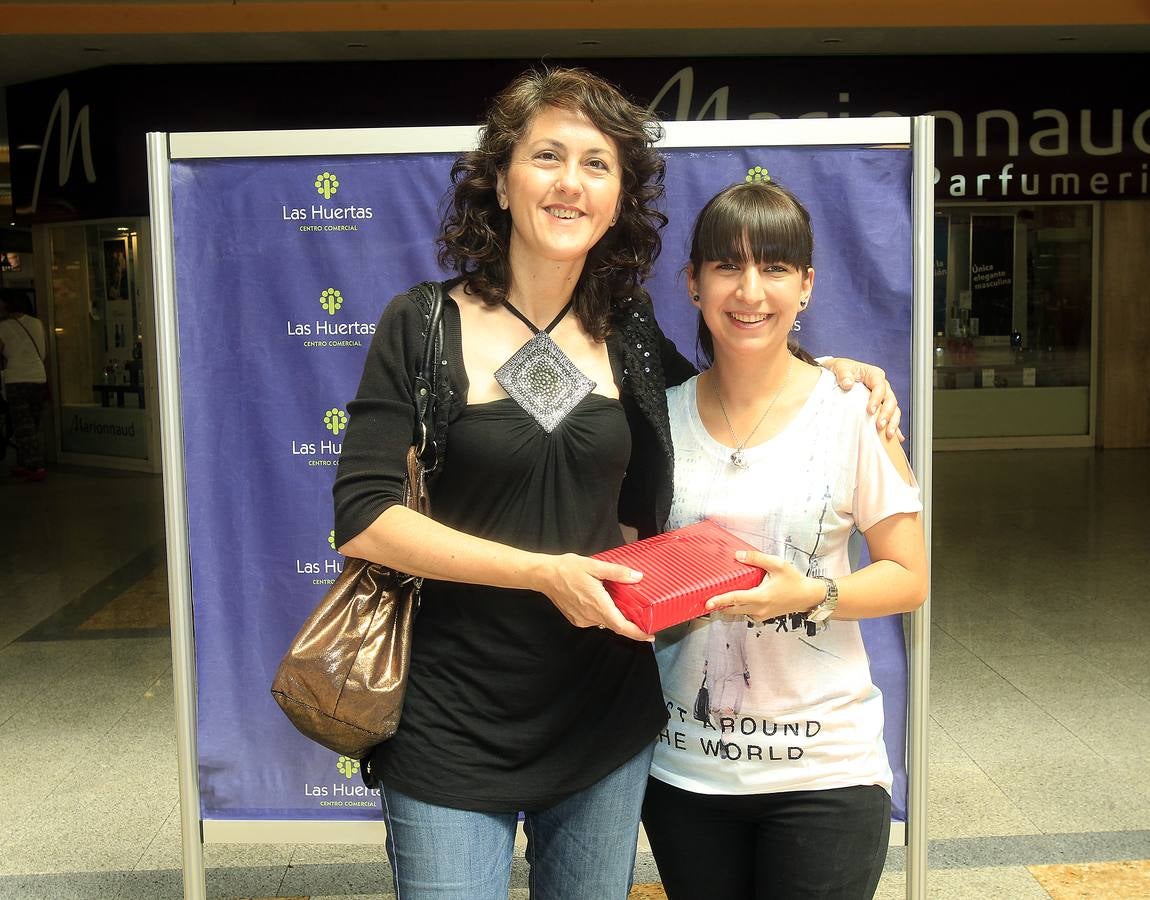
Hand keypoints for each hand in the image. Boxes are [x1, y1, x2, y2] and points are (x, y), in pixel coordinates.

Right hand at [535, 554, 653, 642]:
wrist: (544, 575)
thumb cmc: (568, 569)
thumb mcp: (595, 566)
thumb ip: (617, 572)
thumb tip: (638, 577)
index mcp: (598, 604)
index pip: (621, 626)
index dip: (637, 633)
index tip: (650, 636)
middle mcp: (591, 616)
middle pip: (615, 625)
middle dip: (630, 625)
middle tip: (644, 618)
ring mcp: (582, 619)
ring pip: (605, 622)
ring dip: (615, 617)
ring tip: (624, 605)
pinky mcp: (576, 619)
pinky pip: (594, 620)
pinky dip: (603, 614)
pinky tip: (604, 602)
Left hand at [704, 551, 820, 620]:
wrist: (808, 596)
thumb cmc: (794, 581)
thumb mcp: (777, 564)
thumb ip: (757, 558)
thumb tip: (738, 555)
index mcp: (761, 597)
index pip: (735, 599)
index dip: (719, 600)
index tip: (707, 603)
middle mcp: (759, 609)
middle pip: (732, 609)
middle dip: (718, 605)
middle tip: (705, 599)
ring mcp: (761, 614)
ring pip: (738, 613)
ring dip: (727, 607)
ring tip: (717, 597)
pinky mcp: (763, 616)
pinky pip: (746, 613)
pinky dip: (738, 607)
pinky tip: (736, 598)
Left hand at [823, 357, 903, 441]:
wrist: (837, 374)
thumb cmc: (840, 370)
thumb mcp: (839, 367)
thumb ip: (844, 374)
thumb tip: (848, 384)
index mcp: (874, 375)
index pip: (880, 386)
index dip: (877, 399)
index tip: (870, 410)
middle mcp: (882, 386)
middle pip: (891, 400)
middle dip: (887, 413)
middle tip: (879, 425)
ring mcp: (883, 397)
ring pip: (894, 409)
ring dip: (893, 422)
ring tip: (888, 434)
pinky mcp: (880, 407)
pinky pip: (890, 417)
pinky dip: (894, 427)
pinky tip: (897, 438)